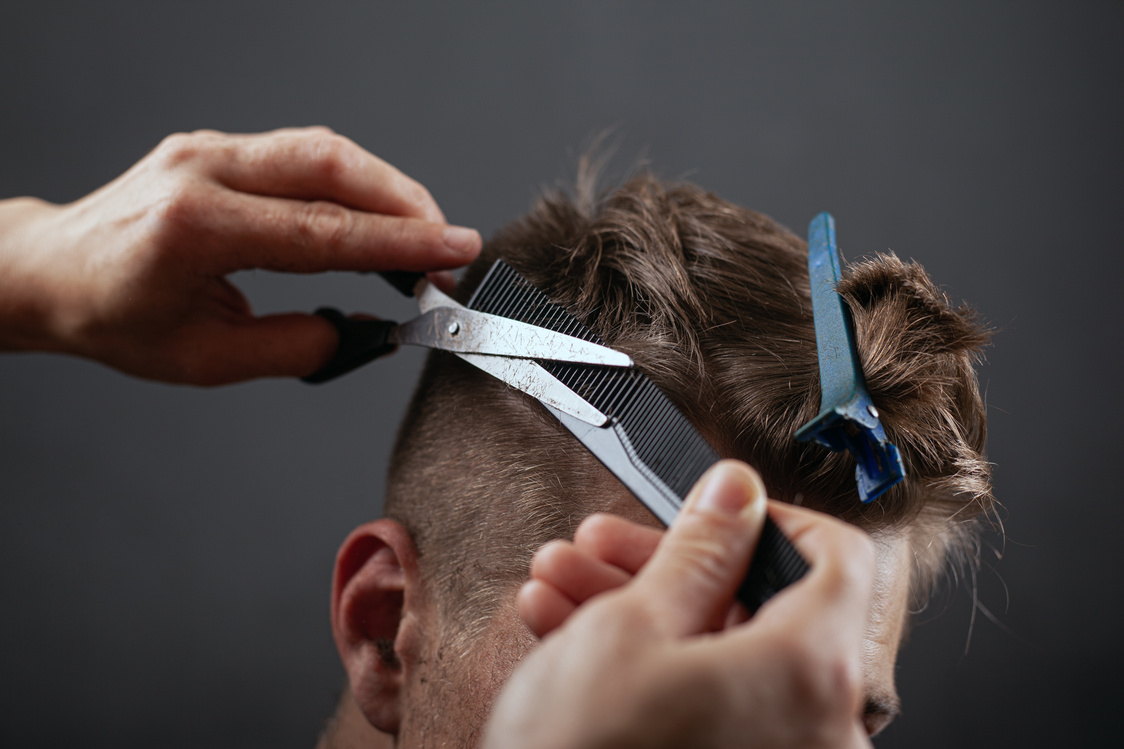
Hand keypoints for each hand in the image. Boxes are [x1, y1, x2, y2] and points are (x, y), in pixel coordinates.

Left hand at [0, 127, 480, 384]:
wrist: (53, 272)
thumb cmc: (113, 317)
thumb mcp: (205, 359)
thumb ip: (293, 345)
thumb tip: (362, 330)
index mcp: (196, 227)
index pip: (324, 231)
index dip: (400, 244)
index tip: (453, 254)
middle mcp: (205, 170)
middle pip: (333, 165)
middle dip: (407, 205)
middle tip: (450, 249)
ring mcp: (211, 149)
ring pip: (325, 151)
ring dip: (386, 191)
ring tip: (423, 238)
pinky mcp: (221, 149)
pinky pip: (304, 155)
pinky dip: (353, 185)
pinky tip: (376, 217)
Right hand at [483, 461, 875, 748]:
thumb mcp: (631, 628)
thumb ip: (700, 548)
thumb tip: (737, 492)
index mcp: (808, 673)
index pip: (838, 558)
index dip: (769, 521)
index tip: (715, 512)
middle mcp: (816, 728)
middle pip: (759, 608)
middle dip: (666, 564)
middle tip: (603, 547)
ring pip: (718, 657)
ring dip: (638, 610)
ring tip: (564, 588)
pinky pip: (707, 706)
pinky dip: (649, 669)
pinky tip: (572, 636)